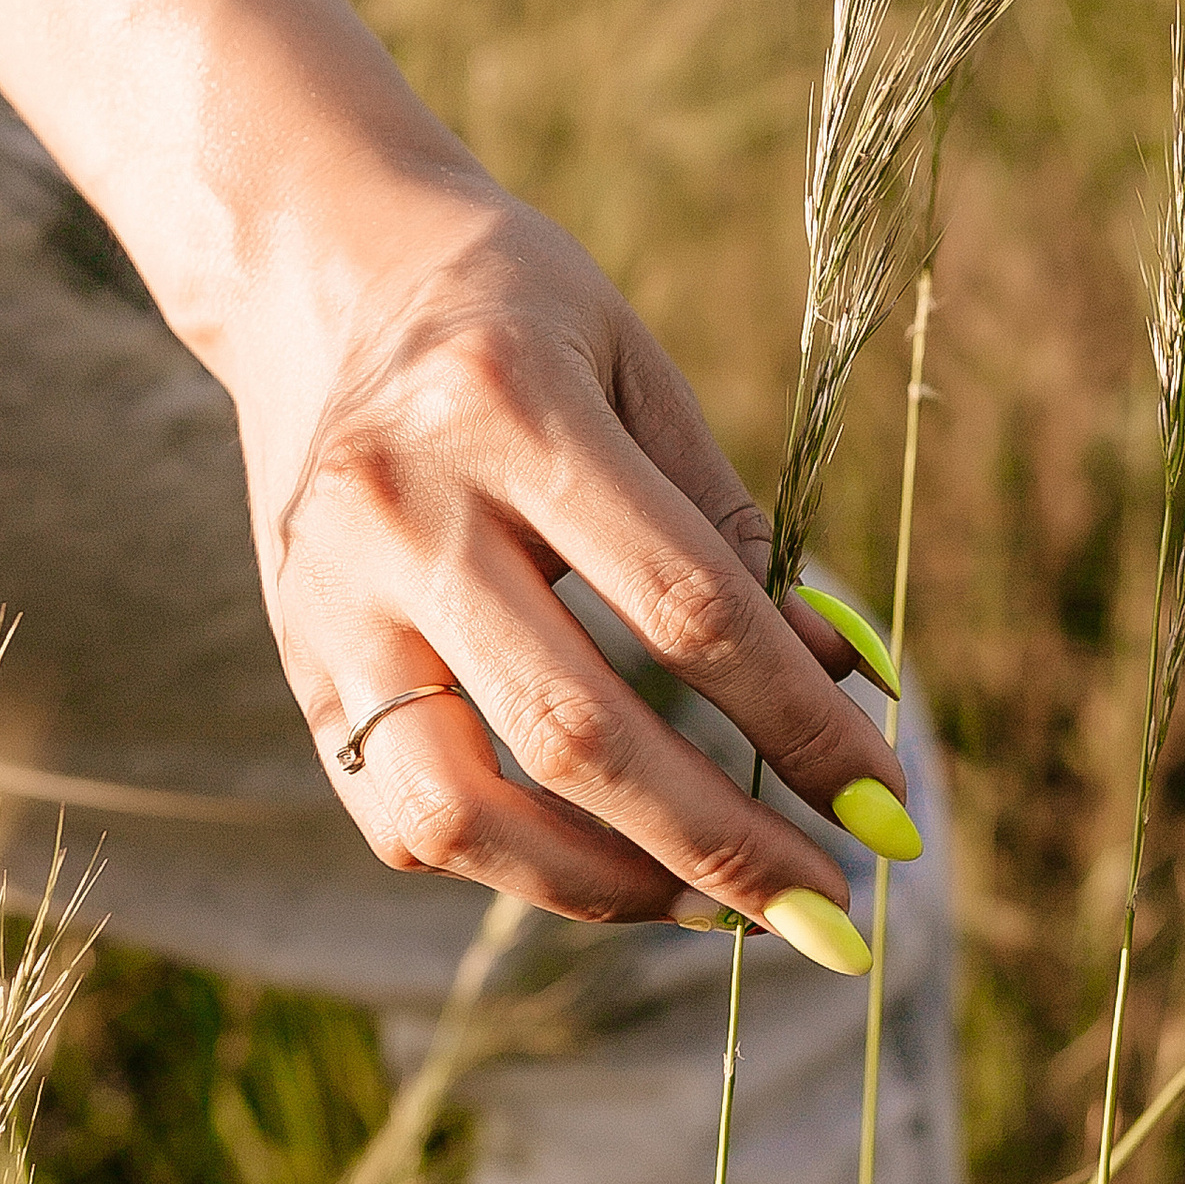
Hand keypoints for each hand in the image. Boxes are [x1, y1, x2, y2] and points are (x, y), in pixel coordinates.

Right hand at [221, 145, 916, 938]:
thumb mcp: (639, 369)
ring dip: (608, 885)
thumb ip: (732, 526)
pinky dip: (510, 866)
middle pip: (578, 732)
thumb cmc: (517, 315)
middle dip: (722, 844)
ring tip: (714, 905)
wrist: (319, 269)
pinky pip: (400, 815)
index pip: (687, 608)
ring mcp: (327, 598)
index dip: (799, 725)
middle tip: (827, 914)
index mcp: (508, 406)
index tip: (888, 807)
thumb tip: (846, 681)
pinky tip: (603, 863)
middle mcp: (399, 509)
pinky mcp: (295, 661)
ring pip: (464, 808)